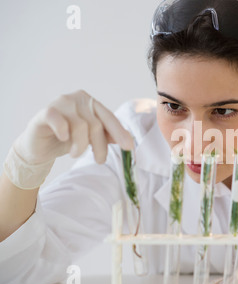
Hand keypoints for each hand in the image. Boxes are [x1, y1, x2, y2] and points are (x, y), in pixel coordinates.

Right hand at [16, 90, 133, 164]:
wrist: (39, 148)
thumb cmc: (67, 140)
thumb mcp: (90, 138)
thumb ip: (106, 135)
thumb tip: (127, 139)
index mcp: (90, 102)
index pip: (108, 117)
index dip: (119, 132)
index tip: (129, 147)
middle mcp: (76, 99)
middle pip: (96, 123)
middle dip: (100, 145)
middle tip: (99, 160)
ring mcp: (60, 103)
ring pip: (80, 126)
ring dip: (80, 146)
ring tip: (75, 154)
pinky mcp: (44, 112)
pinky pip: (58, 120)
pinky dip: (63, 131)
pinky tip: (64, 139)